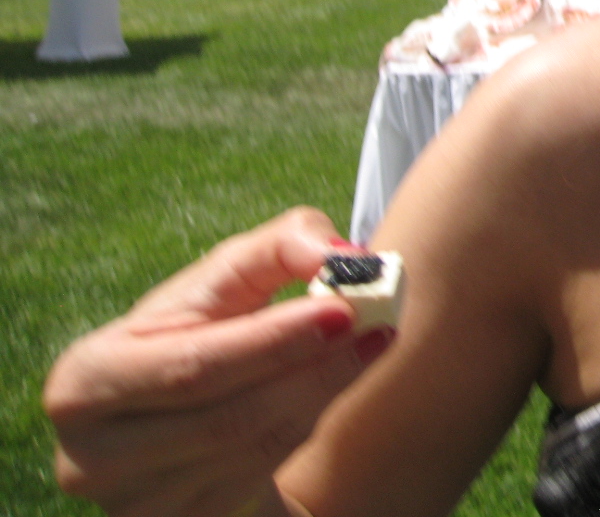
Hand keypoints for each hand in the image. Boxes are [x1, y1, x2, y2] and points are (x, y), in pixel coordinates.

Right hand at [44, 208, 393, 515]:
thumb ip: (279, 246)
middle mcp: (96, 456)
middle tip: (375, 325)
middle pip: (227, 418)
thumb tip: (336, 253)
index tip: (342, 310)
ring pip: (254, 449)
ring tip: (373, 342)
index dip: (270, 342)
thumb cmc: (204, 328)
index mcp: (87, 380)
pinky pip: (265, 471)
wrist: (191, 410)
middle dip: (311, 368)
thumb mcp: (227, 277)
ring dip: (325, 392)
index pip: (190, 367)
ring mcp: (138, 503)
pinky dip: (311, 422)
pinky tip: (340, 381)